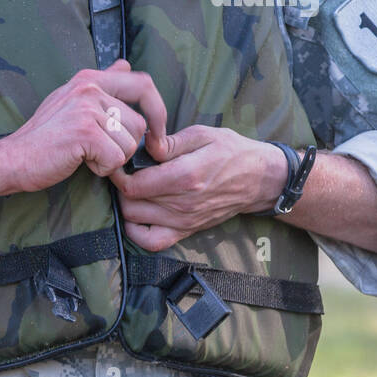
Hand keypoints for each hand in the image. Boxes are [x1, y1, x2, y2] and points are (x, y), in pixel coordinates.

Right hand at [0, 59, 167, 193]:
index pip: (144, 84)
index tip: (157, 134)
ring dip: (111, 158)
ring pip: (130, 143)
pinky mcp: (85, 131)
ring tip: (84, 153)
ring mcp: (87, 108)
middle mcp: (90, 87)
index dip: (158, 110)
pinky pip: (116, 158)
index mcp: (89, 79)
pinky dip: (102, 168)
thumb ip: (102, 84)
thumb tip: (125, 64)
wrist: (12, 159)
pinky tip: (80, 161)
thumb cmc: (45, 136)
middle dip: (125, 145)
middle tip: (99, 152)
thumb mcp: (72, 101)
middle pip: (139, 123)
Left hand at [110, 125, 289, 250]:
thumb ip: (170, 141)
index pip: (134, 184)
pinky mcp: (186, 231)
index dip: (118, 173)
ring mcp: (184, 221)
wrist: (258, 179)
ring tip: (132, 187)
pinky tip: (136, 214)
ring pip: (134, 219)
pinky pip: (151, 242)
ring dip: (126, 203)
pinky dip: (136, 232)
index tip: (119, 161)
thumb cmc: (231, 151)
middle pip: (130, 201)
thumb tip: (144, 144)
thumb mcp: (203, 134)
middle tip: (124, 170)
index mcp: (185, 176)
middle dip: (121, 185)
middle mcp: (182, 203)